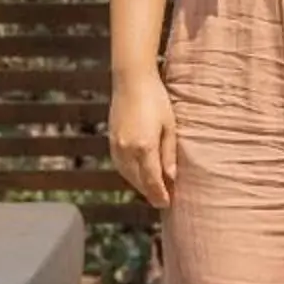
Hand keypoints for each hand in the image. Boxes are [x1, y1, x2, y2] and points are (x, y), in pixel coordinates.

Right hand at [108, 69, 177, 206]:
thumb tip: (171, 177)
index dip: (159, 195)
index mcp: (145, 146)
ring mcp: (117, 145)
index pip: (152, 180)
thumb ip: (169, 153)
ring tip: (152, 190)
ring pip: (128, 175)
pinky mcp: (112, 140)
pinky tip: (138, 175)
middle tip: (162, 201)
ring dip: (139, 185)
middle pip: (139, 181)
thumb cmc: (156, 99)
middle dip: (151, 192)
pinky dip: (129, 174)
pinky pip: (120, 165)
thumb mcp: (170, 125)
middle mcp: (128, 149)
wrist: (131, 79)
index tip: (166, 204)